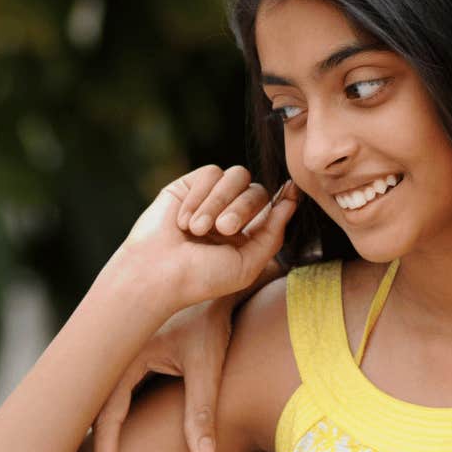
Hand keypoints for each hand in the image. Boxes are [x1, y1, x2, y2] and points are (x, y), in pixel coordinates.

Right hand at [91, 295, 237, 451]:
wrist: (217, 277)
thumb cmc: (213, 317)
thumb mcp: (208, 363)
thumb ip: (202, 412)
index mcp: (123, 355)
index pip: (106, 419)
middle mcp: (114, 355)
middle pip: (93, 414)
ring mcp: (120, 354)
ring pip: (101, 404)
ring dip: (99, 438)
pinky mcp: (132, 355)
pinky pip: (115, 394)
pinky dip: (112, 422)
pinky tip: (115, 446)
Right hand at [118, 165, 298, 315]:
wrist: (157, 274)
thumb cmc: (200, 277)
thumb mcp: (247, 264)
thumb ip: (272, 235)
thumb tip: (292, 202)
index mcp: (247, 234)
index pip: (272, 208)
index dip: (285, 197)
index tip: (294, 189)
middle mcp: (230, 213)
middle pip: (257, 190)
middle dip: (242, 208)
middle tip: (223, 230)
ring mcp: (209, 198)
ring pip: (235, 176)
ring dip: (218, 202)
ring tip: (199, 229)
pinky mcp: (188, 185)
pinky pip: (210, 174)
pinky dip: (199, 196)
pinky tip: (183, 221)